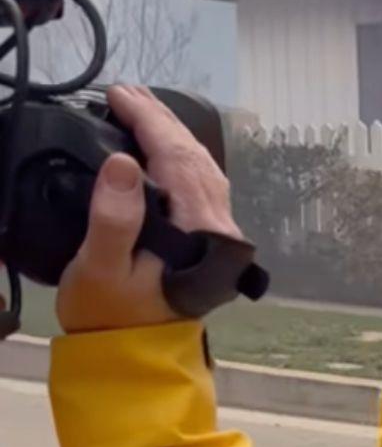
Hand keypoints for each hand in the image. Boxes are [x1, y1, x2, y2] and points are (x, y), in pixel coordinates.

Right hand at [56, 85, 241, 333]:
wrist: (133, 355)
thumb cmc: (111, 315)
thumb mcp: (100, 269)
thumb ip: (114, 218)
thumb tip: (124, 162)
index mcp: (197, 228)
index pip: (177, 157)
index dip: (148, 121)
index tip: (119, 93)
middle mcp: (216, 224)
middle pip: (193, 156)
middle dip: (160, 120)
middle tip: (127, 91)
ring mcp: (215, 229)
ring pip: (200, 166)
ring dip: (172, 133)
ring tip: (142, 108)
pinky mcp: (206, 235)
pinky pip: (199, 181)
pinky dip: (179, 155)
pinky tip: (163, 146)